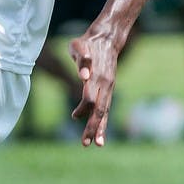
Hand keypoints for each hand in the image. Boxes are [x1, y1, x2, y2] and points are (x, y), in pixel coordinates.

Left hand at [67, 30, 119, 146]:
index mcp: (96, 76)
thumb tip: (84, 76)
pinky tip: (99, 134)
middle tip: (86, 143)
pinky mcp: (109, 89)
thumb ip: (82, 60)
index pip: (90, 97)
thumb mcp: (79, 46)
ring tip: (98, 144)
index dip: (83, 108)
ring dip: (101, 128)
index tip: (74, 116)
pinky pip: (106, 108)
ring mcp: (109, 87)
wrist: (106, 39)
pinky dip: (103, 121)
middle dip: (93, 127)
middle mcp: (105, 84)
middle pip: (100, 110)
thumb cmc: (87, 43)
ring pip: (105, 111)